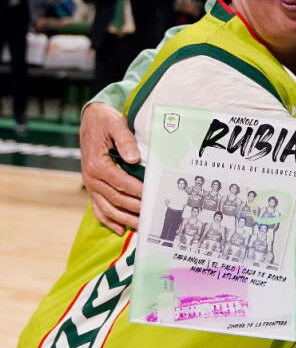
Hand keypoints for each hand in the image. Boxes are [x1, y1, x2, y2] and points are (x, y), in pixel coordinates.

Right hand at [80, 103, 141, 233]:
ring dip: (124, 219)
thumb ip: (125, 140)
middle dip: (135, 209)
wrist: (91, 119)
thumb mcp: (116, 123)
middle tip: (153, 217)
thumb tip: (134, 158)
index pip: (121, 183)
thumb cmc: (105, 121)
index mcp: (97, 165)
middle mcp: (91, 178)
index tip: (152, 198)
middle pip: (116, 199)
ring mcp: (91, 184)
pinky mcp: (93, 186)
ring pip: (107, 208)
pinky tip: (119, 229)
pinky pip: (97, 208)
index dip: (137, 192)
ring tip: (141, 227)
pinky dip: (108, 220)